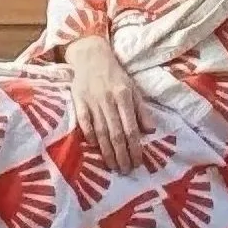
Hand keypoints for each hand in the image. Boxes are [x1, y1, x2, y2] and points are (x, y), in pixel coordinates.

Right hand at [65, 36, 143, 173]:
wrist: (91, 57)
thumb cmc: (115, 75)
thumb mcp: (133, 88)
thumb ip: (141, 110)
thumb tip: (150, 131)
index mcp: (124, 97)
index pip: (131, 128)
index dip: (135, 147)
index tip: (138, 162)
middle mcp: (109, 101)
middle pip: (116, 133)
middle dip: (122, 155)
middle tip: (126, 171)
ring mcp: (92, 101)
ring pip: (100, 132)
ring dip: (107, 151)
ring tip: (113, 166)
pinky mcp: (78, 101)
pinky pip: (83, 122)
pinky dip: (89, 135)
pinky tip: (94, 148)